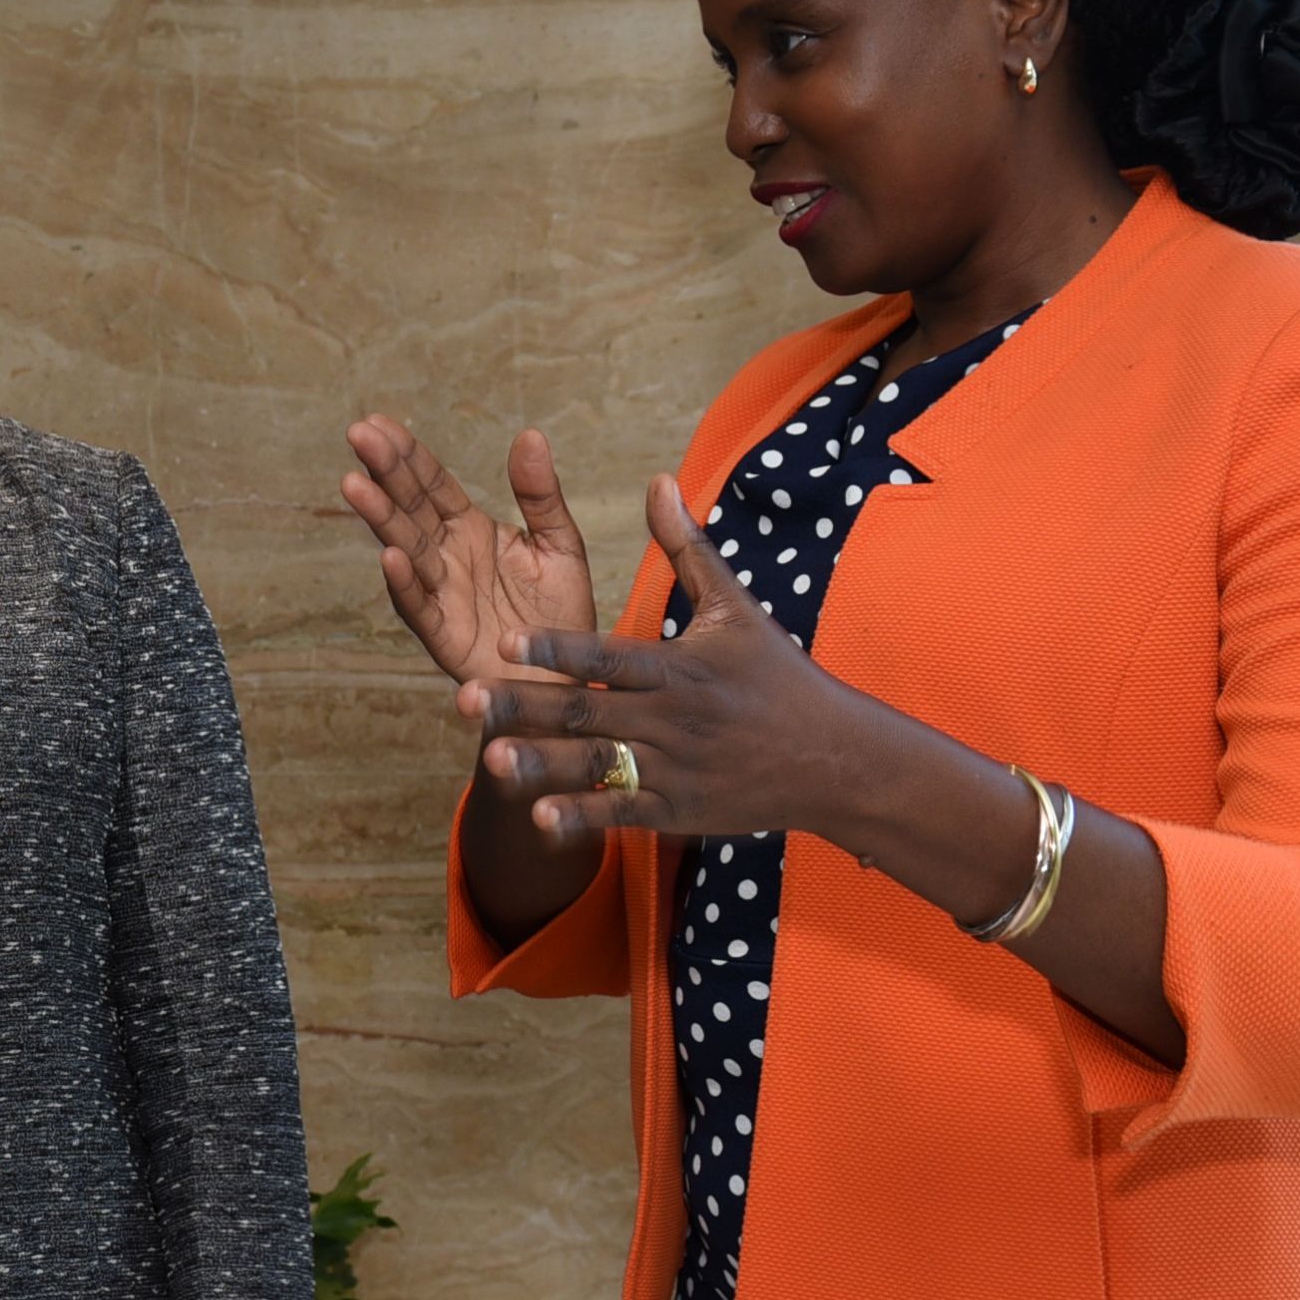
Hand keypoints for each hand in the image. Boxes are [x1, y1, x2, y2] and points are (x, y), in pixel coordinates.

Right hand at [342, 418, 599, 693]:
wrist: (570, 681)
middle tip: (358, 433)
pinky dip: (404, 584)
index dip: (407, 455)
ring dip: (381, 519)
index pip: (432, 485)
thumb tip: (529, 434)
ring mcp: (442, 595)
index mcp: (471, 531)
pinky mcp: (446, 637)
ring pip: (407, 550)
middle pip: (412, 508)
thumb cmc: (561, 616)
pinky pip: (421, 608)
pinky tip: (390, 556)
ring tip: (354, 484)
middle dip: (385, 472)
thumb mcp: (560, 544)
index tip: (376, 422)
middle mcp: (448, 559)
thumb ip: (540, 495)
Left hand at [462, 476, 857, 843]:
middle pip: (588, 711)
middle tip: (464, 697)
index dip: (558, 647)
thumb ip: (686, 547)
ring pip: (598, 767)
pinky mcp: (678, 811)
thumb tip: (659, 479)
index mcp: (679, 666)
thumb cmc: (778, 675)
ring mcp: (674, 769)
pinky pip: (623, 815)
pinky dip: (584, 819)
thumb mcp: (735, 606)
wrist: (835, 759)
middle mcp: (672, 718)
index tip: (506, 638)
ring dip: (543, 766)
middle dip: (526, 705)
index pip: (609, 655)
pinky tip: (538, 819)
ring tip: (488, 760)